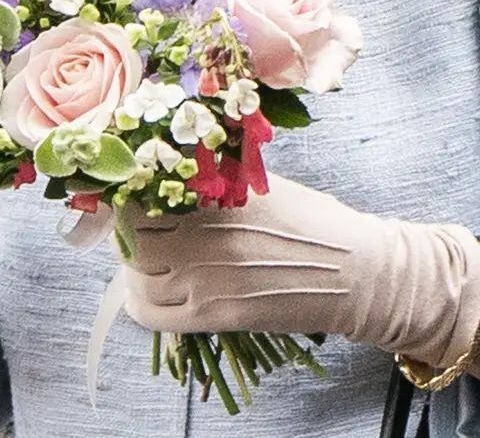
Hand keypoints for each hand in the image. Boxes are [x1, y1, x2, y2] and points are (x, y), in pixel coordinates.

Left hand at [123, 174, 479, 369]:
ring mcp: (206, 281)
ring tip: (142, 248)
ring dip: (130, 260)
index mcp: (219, 195)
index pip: (144, 189)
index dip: (126, 185)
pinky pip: (150, 313)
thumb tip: (170, 162)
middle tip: (132, 214)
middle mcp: (206, 238)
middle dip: (125, 222)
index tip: (125, 180)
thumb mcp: (261, 182)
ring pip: (135, 273)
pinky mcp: (213, 316)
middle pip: (132, 232)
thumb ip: (215, 175)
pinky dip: (138, 299)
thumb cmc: (313, 220)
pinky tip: (146, 285)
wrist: (353, 273)